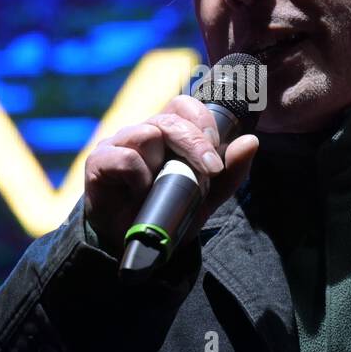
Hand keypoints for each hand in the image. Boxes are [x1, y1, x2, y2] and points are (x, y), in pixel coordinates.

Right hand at [84, 94, 258, 257]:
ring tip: (163, 189)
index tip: (215, 153)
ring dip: (164, 164)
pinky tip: (142, 194)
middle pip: (170, 118)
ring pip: (148, 133)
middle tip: (211, 170)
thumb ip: (231, 171)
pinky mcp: (99, 162)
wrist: (136, 247)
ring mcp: (118, 144)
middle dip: (196, 143)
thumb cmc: (168, 213)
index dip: (202, 120)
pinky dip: (140, 177)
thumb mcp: (207, 196)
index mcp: (166, 133)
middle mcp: (142, 132)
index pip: (184, 104)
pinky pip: (126, 157)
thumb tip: (251, 141)